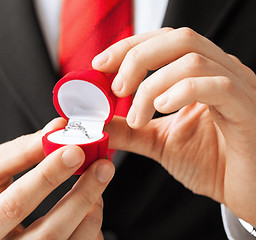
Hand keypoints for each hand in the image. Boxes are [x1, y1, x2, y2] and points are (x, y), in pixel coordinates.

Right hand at [0, 118, 113, 238]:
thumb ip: (21, 150)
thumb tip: (57, 128)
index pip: (16, 204)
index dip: (48, 176)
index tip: (75, 150)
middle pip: (49, 233)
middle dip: (81, 196)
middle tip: (102, 167)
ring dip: (90, 213)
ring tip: (97, 183)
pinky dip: (90, 230)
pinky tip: (91, 207)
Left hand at [93, 27, 255, 224]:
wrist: (246, 192)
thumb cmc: (211, 163)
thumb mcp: (159, 142)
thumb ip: (130, 130)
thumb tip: (98, 122)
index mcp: (200, 74)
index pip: (163, 41)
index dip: (129, 47)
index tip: (99, 65)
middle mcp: (220, 72)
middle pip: (178, 39)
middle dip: (138, 58)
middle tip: (117, 89)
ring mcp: (237, 87)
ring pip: (192, 60)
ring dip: (153, 86)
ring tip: (138, 116)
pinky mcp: (247, 109)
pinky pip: (217, 86)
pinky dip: (181, 92)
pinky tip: (162, 110)